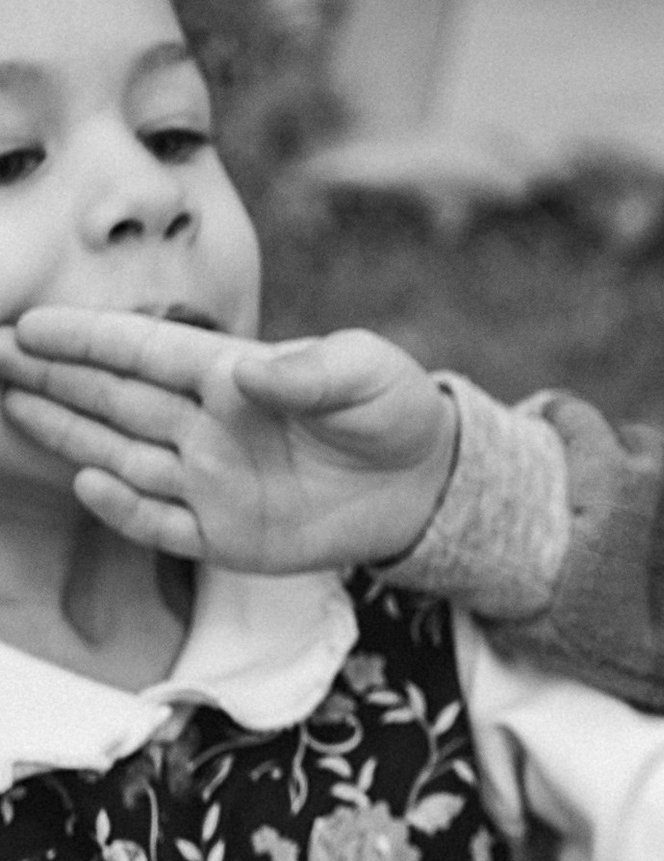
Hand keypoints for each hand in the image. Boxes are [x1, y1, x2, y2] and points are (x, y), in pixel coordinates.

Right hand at [0, 310, 459, 570]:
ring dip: (66, 432)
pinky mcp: (225, 534)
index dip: (86, 339)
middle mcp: (206, 425)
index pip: (143, 352)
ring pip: (120, 453)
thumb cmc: (393, 412)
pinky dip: (124, 508)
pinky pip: (161, 523)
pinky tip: (86, 483)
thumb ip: (310, 371)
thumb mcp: (366, 375)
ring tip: (10, 404)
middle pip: (112, 398)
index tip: (28, 326)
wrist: (425, 484)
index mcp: (230, 375)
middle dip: (51, 376)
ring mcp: (210, 481)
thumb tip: (248, 374)